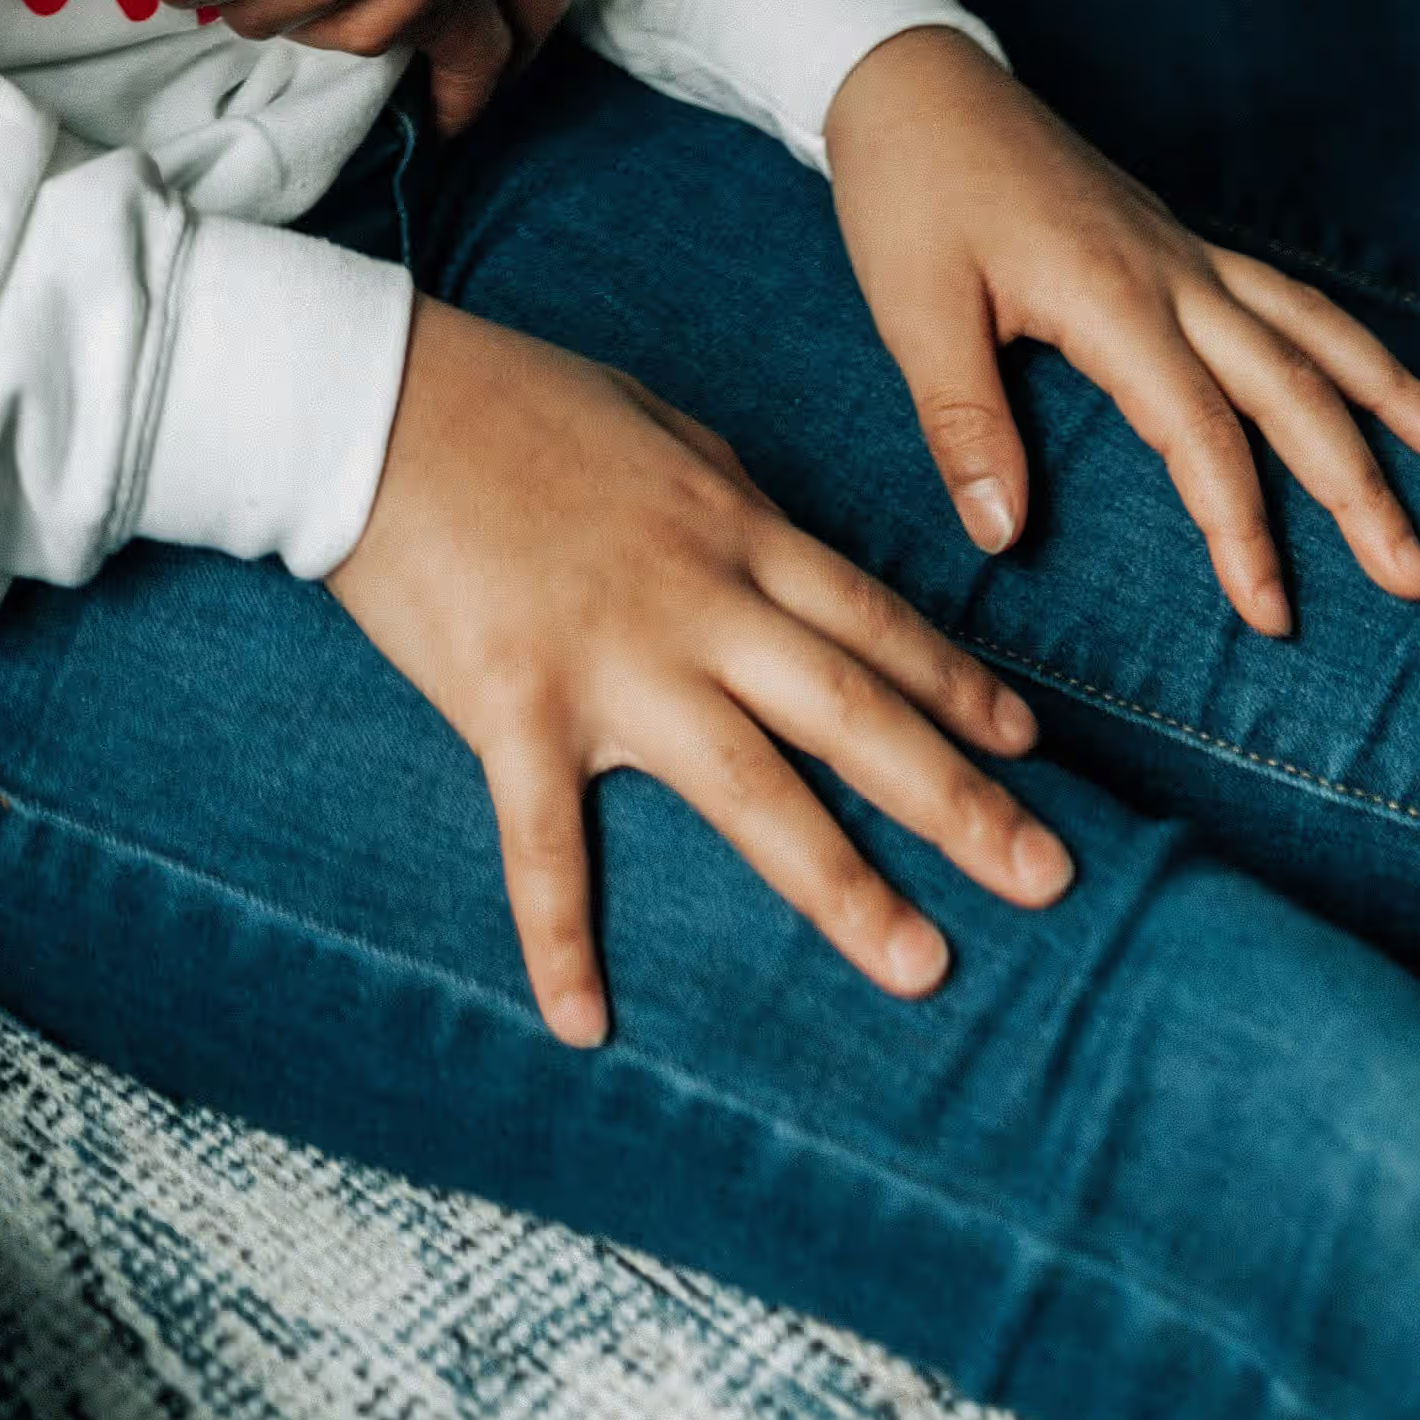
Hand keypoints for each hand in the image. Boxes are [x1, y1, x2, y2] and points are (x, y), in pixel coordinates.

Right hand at [325, 300, 1065, 1044]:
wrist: (371, 399)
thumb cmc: (510, 398)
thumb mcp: (651, 420)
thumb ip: (727, 488)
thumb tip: (781, 535)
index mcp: (729, 527)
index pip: (873, 620)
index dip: (958, 686)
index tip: (1031, 748)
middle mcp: (695, 601)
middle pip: (851, 711)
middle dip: (958, 799)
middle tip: (1048, 878)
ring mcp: (609, 659)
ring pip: (752, 785)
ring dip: (841, 882)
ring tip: (923, 965)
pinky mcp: (514, 703)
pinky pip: (544, 840)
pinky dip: (560, 935)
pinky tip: (583, 1022)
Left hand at [824, 27, 1419, 633]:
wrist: (911, 76)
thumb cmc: (908, 188)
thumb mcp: (913, 309)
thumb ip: (963, 423)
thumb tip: (1002, 537)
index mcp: (1112, 295)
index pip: (1202, 433)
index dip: (1243, 529)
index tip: (1272, 616)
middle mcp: (1172, 272)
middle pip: (1295, 386)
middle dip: (1362, 486)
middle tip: (1415, 577)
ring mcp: (1184, 250)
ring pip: (1315, 329)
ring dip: (1392, 397)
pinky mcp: (1175, 240)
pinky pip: (1287, 296)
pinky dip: (1346, 342)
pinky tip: (1376, 378)